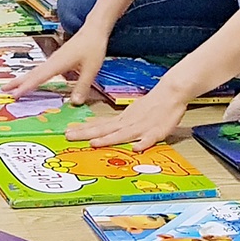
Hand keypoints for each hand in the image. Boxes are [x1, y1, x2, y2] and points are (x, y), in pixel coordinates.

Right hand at [0, 25, 107, 103]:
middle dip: (17, 82)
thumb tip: (75, 103)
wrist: (94, 29)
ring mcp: (53, 60)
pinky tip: (31, 80)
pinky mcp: (57, 60)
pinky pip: (41, 70)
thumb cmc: (93, 46)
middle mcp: (52, 61)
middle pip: (32, 73)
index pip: (40, 77)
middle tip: (3, 90)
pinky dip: (32, 76)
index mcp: (58, 63)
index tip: (15, 94)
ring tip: (10, 86)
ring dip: (22, 79)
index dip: (27, 86)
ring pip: (34, 71)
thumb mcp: (91, 68)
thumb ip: (83, 86)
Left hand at [65, 87, 184, 151]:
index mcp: (122, 119)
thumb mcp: (132, 114)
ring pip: (122, 135)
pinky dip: (143, 143)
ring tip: (94, 144)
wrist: (171, 92)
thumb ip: (118, 124)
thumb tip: (101, 130)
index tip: (68, 132)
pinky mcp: (157, 132)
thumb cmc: (152, 105)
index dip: (84, 130)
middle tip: (69, 136)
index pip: (100, 125)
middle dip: (86, 134)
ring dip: (108, 140)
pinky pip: (150, 139)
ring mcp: (142, 127)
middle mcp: (128, 123)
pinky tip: (136, 148)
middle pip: (104, 130)